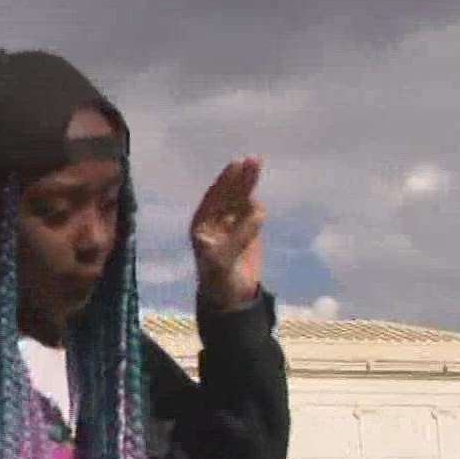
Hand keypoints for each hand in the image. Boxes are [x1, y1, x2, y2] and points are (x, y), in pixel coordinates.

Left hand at [189, 156, 264, 310]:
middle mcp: (214, 221)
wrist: (231, 299)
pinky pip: (250, 211)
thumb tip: (256, 210)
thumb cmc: (219, 281)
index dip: (225, 181)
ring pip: (240, 199)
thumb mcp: (223, 261)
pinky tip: (256, 198)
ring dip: (248, 184)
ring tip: (258, 164)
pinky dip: (254, 204)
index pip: (214, 197)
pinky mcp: (246, 231)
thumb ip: (238, 236)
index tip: (236, 165)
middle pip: (228, 194)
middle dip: (239, 177)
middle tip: (252, 159)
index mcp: (202, 225)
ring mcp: (231, 225)